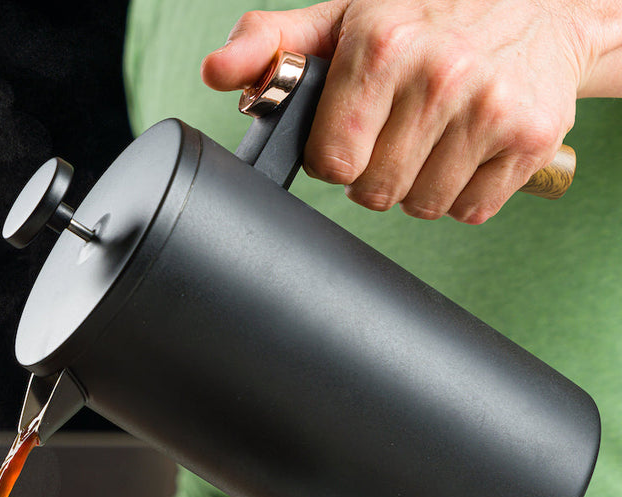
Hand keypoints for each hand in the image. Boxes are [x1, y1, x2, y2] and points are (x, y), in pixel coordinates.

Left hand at [203, 1, 621, 222]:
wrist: (546, 3)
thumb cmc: (429, 13)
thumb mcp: (347, 15)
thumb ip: (274, 43)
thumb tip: (216, 72)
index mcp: (383, 44)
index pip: (331, 162)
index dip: (335, 156)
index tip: (352, 131)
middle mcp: (440, 74)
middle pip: (374, 192)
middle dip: (376, 172)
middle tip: (397, 131)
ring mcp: (491, 108)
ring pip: (421, 207)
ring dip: (419, 184)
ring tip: (434, 135)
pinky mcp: (530, 139)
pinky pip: (469, 210)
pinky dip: (464, 191)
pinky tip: (470, 146)